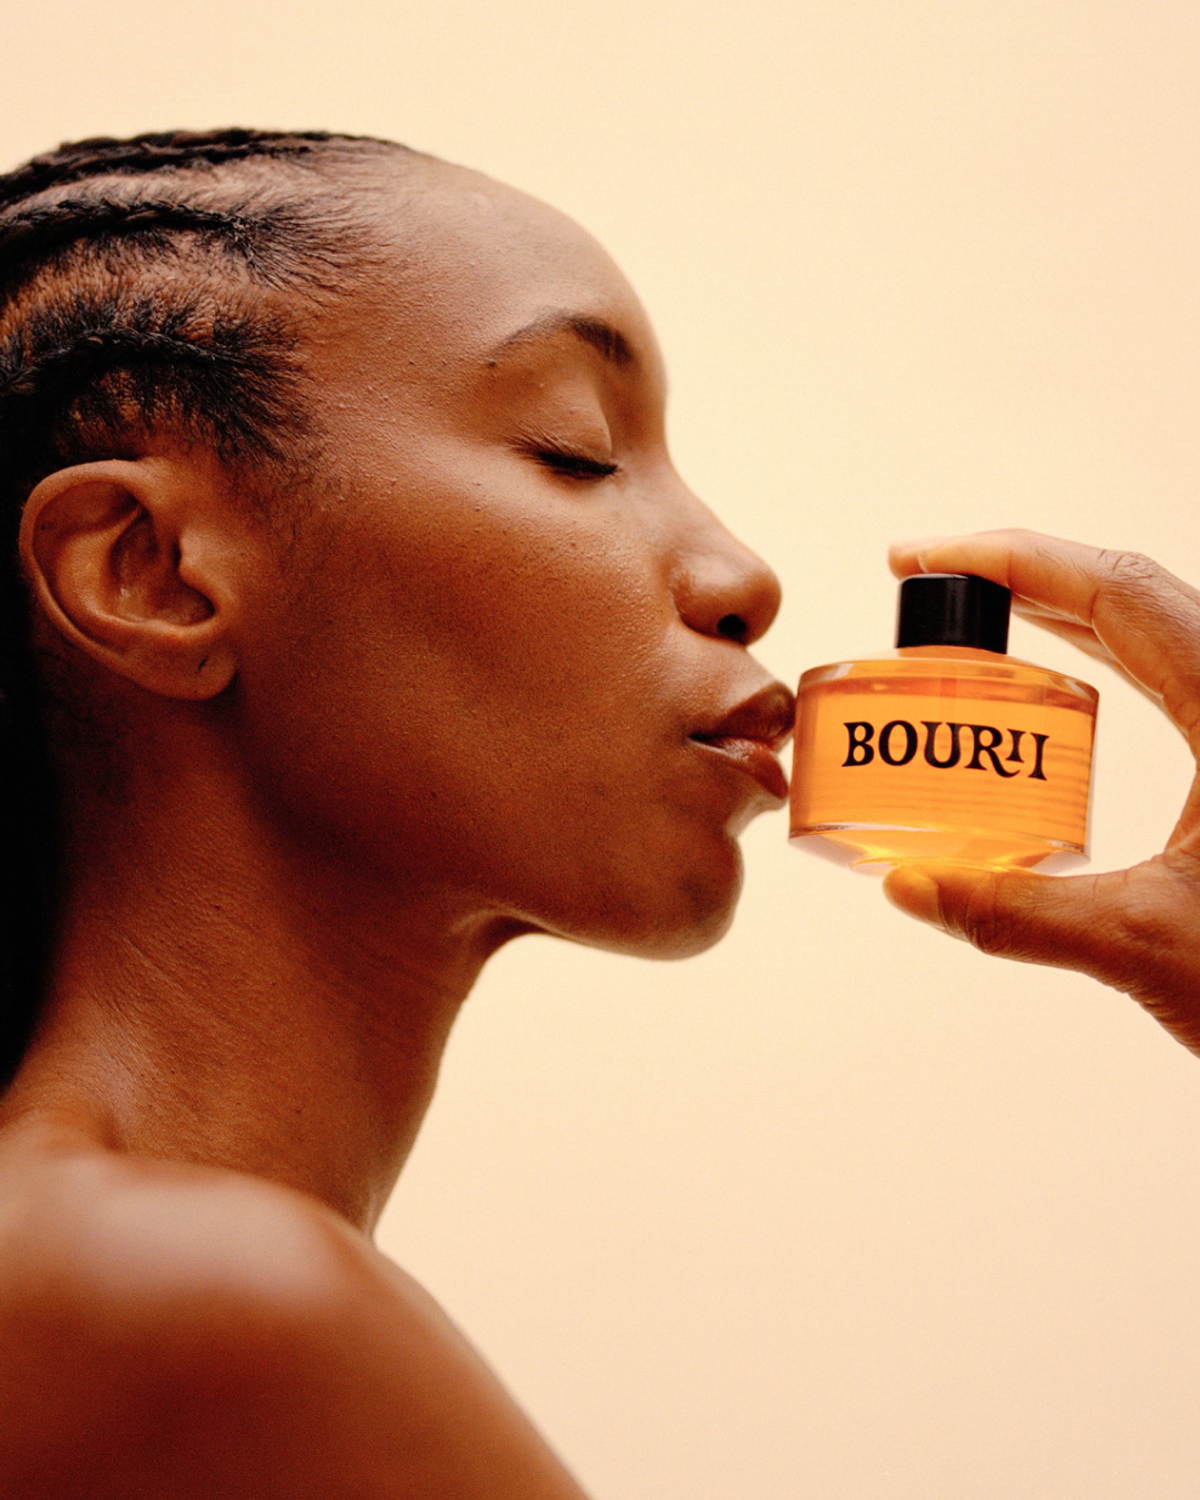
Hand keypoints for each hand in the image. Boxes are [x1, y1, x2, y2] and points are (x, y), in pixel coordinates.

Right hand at [883, 529, 1199, 1055]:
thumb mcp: (1145, 944)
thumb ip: (1020, 914)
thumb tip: (909, 888)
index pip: (1113, 593)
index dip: (1006, 560)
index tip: (921, 560)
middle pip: (1130, 592)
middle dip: (1020, 575)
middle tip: (928, 583)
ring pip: (1155, 625)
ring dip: (1061, 608)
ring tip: (977, 614)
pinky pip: (1172, 668)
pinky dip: (1104, 652)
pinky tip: (1062, 673)